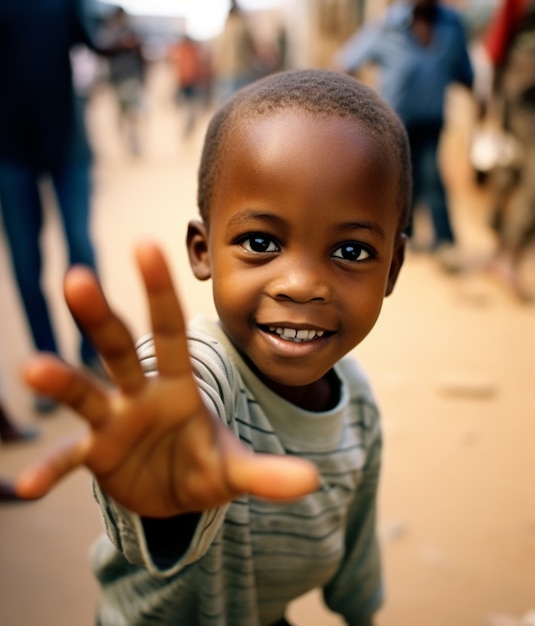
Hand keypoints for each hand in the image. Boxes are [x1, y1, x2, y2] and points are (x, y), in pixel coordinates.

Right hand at [16, 243, 318, 515]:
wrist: (174, 491)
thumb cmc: (203, 463)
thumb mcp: (234, 470)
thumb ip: (265, 473)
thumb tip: (313, 482)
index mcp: (178, 385)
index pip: (172, 332)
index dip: (160, 291)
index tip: (146, 244)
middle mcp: (141, 394)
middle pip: (121, 349)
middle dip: (101, 316)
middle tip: (78, 277)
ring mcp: (114, 423)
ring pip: (87, 392)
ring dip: (64, 380)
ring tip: (35, 368)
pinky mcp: (95, 456)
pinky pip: (69, 460)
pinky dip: (51, 469)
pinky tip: (27, 488)